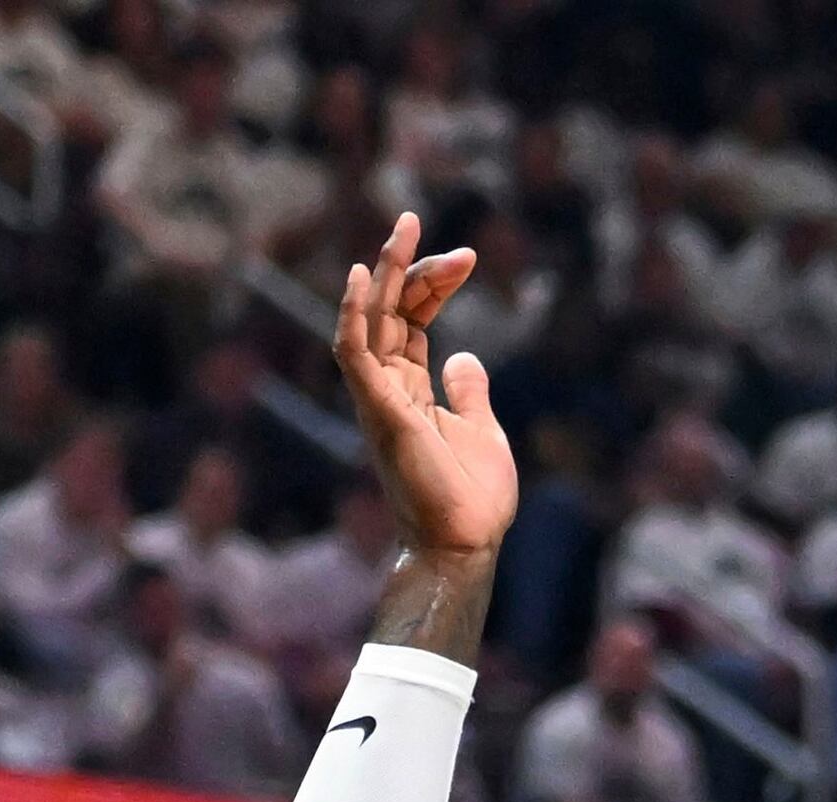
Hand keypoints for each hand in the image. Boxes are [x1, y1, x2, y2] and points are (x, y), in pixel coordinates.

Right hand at [333, 210, 514, 561]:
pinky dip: (354, 314)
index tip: (469, 258)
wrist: (465, 545)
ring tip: (402, 228)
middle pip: (390, 309)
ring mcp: (378, 397)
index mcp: (411, 389)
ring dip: (384, 272)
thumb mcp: (482, 431)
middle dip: (410, 264)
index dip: (433, 283)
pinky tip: (365, 276)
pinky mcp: (378, 410)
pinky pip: (354, 353)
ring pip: (369, 319)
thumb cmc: (471, 499)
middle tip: (424, 221)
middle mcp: (387, 387)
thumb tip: (465, 357)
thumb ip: (469, 392)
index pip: (412, 319)